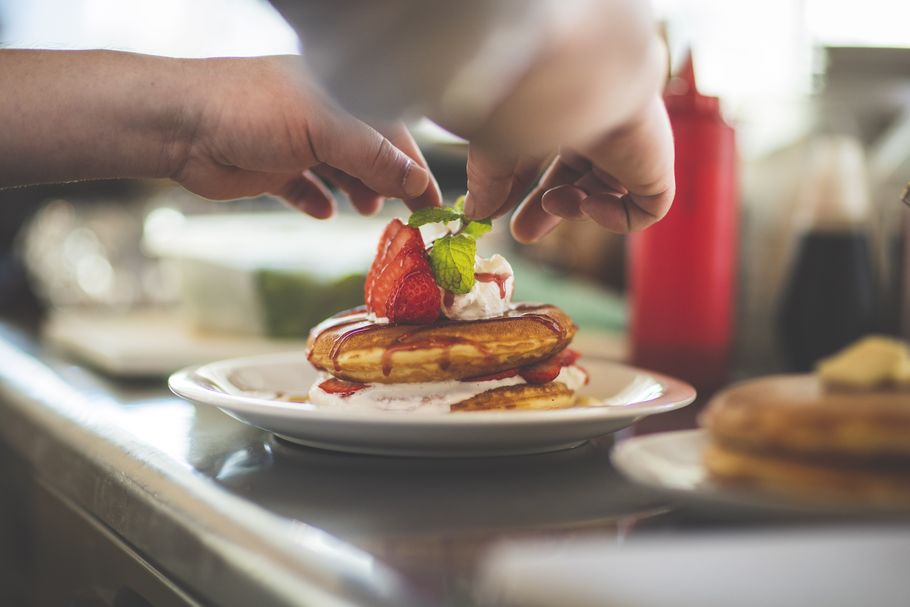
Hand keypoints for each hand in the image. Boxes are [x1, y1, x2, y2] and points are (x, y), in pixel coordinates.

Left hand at [172, 56, 440, 217]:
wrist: (179, 126)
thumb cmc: (251, 111)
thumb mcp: (324, 129)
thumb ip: (374, 157)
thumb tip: (418, 183)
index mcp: (338, 95)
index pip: (393, 132)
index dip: (415, 166)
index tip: (434, 203)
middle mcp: (319, 116)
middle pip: (368, 153)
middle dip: (388, 183)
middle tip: (405, 216)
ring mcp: (293, 142)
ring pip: (339, 171)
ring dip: (357, 192)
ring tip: (366, 212)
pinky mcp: (268, 168)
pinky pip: (302, 187)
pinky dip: (316, 200)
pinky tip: (324, 211)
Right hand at [463, 94, 673, 242]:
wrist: (576, 72)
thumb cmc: (530, 93)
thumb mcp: (494, 143)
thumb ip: (486, 181)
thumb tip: (474, 215)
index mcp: (564, 105)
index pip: (546, 152)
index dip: (522, 185)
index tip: (497, 212)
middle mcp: (601, 120)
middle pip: (580, 175)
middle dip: (550, 207)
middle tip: (523, 234)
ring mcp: (632, 142)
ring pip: (610, 191)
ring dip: (573, 206)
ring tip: (554, 201)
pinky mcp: (656, 163)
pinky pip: (648, 207)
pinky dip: (618, 219)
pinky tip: (591, 203)